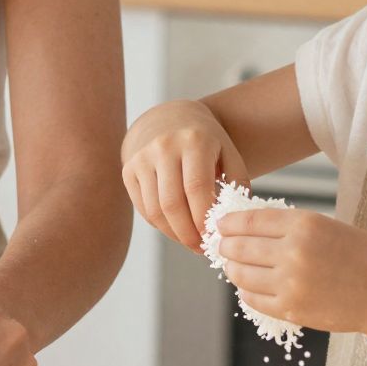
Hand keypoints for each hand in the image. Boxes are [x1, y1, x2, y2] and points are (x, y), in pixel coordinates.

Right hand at [121, 99, 247, 252]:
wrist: (169, 118)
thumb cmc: (205, 141)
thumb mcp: (228, 152)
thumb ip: (238, 182)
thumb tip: (233, 220)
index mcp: (193, 141)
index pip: (196, 188)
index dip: (204, 218)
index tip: (214, 237)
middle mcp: (164, 146)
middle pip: (172, 203)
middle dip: (187, 233)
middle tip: (201, 248)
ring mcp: (142, 157)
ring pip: (155, 210)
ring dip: (173, 234)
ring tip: (190, 242)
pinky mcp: (128, 169)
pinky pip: (143, 207)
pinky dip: (160, 224)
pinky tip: (175, 228)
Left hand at [214, 207, 366, 332]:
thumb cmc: (359, 255)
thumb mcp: (326, 225)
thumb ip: (290, 226)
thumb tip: (250, 227)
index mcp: (303, 224)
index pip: (251, 220)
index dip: (230, 223)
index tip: (221, 225)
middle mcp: (293, 251)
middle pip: (240, 247)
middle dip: (226, 246)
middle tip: (222, 246)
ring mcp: (290, 283)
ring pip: (242, 274)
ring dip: (232, 269)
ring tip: (232, 266)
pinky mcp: (291, 309)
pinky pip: (254, 299)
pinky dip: (246, 292)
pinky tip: (248, 287)